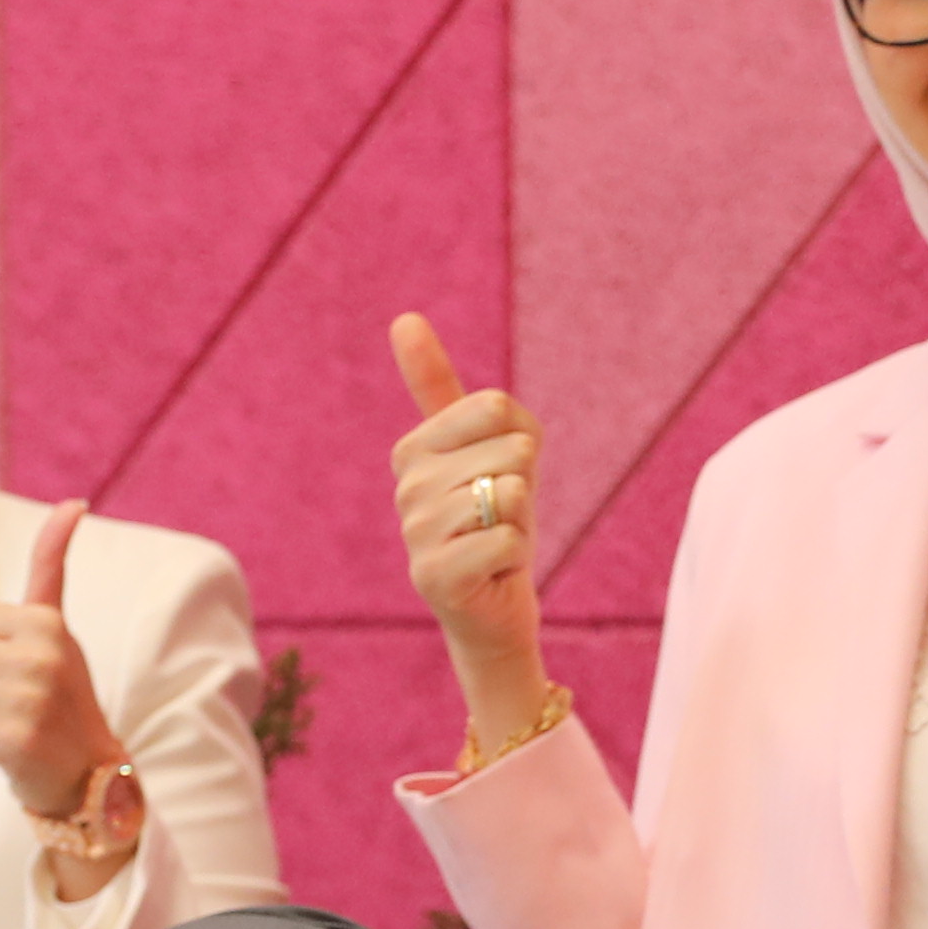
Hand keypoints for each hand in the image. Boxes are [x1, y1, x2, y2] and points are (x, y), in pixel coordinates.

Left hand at [0, 501, 129, 828]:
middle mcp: (40, 655)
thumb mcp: (56, 625)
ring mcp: (29, 699)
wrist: (90, 771)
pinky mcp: (16, 741)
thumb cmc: (60, 691)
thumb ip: (51, 565)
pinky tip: (7, 751)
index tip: (13, 667)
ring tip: (9, 724)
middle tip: (9, 701)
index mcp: (43, 621)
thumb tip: (73, 502)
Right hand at [385, 315, 557, 753]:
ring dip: (522, 523)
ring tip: (497, 544)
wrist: (491, 611)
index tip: (499, 476)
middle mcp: (406, 488)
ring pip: (510, 492)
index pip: (495, 406)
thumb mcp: (489, 447)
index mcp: (413, 450)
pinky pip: (509, 538)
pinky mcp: (433, 575)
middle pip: (509, 450)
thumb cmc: (494, 523)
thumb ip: (447, 387)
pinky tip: (494, 572)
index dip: (521, 443)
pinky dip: (518, 556)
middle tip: (501, 520)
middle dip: (524, 486)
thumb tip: (403, 317)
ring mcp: (415, 532)